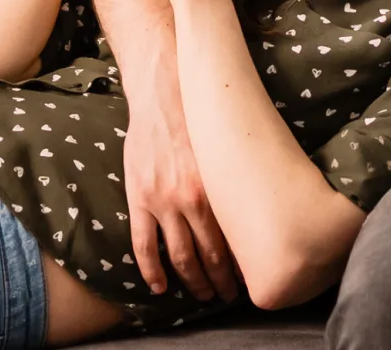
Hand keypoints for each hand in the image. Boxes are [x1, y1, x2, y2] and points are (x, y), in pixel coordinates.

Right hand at [123, 104, 239, 300]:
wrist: (163, 95)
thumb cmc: (198, 119)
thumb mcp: (224, 153)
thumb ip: (230, 183)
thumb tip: (250, 209)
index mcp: (218, 190)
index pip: (233, 241)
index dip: (241, 267)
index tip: (248, 280)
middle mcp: (193, 201)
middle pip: (210, 255)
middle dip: (221, 281)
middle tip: (228, 295)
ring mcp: (164, 202)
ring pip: (180, 256)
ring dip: (193, 281)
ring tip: (202, 295)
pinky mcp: (141, 198)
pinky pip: (144, 245)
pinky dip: (151, 270)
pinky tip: (160, 287)